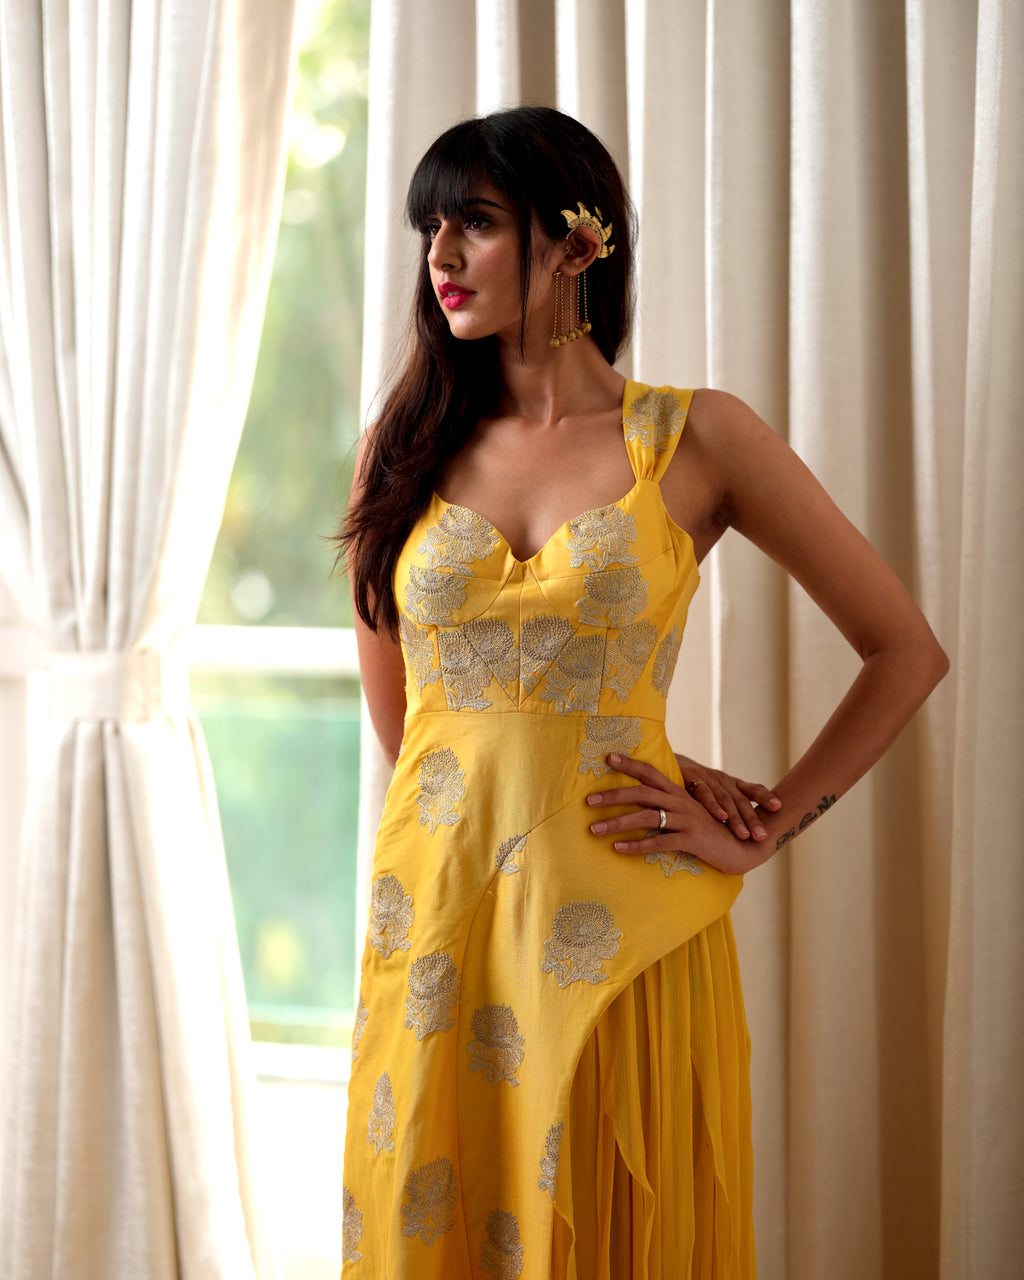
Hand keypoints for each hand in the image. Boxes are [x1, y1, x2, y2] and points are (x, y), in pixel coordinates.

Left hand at [586, 753, 778, 876]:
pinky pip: (658, 842)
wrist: (747, 846)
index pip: (650, 772)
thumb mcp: (691, 815)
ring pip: (645, 817)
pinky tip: (618, 849)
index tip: (607, 757)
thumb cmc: (714, 831)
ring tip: (593, 830)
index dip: (629, 764)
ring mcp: (687, 820)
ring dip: (616, 823)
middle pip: (640, 793)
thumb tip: (645, 807)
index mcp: (679, 792)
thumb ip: (670, 808)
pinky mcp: (692, 839)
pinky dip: (636, 846)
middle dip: (612, 795)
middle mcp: (681, 802)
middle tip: (587, 801)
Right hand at [673, 752, 780, 840]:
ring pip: (725, 799)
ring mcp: (708, 778)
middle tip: (762, 836)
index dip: (765, 796)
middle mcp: (723, 780)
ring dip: (735, 818)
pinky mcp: (691, 779)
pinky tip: (721, 817)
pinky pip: (704, 794)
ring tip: (744, 835)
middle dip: (752, 819)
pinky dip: (713, 806)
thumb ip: (731, 808)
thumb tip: (752, 831)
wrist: (667, 765)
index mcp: (732, 783)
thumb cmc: (695, 786)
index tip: (779, 807)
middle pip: (741, 800)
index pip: (753, 789)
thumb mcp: (715, 794)